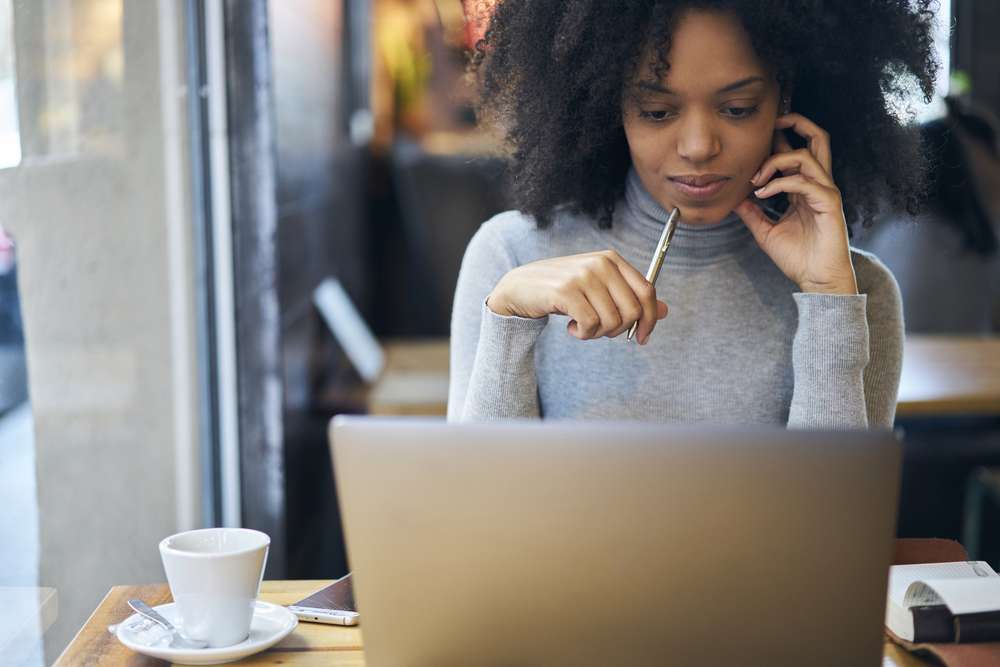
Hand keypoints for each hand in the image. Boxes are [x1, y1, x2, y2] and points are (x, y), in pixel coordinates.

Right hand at [486, 250, 668, 343]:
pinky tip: (572, 328)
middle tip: (601, 332)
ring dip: (598, 334)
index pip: (647, 291)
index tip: (642, 338)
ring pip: (612, 321)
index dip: (650, 319)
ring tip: (583, 328)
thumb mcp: (600, 290)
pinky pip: (590, 325)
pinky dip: (584, 334)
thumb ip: (630, 298)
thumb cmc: (564, 291)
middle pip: (633, 310)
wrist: (521, 287)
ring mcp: (583, 276)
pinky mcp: (566, 291)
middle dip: (620, 330)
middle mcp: (600, 264)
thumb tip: (666, 311)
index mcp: (612, 259)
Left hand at [733, 113, 858, 294]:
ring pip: (806, 156)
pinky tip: (762, 195)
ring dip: (775, 162)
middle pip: (817, 138)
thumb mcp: (765, 231)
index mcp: (804, 188)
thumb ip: (751, 213)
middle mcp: (818, 184)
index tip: (751, 146)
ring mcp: (825, 192)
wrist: (817, 280)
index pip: (796, 151)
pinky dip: (780, 184)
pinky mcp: (830, 203)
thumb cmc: (798, 257)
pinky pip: (805, 182)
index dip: (777, 140)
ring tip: (755, 180)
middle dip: (796, 122)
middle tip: (770, 123)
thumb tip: (732, 199)